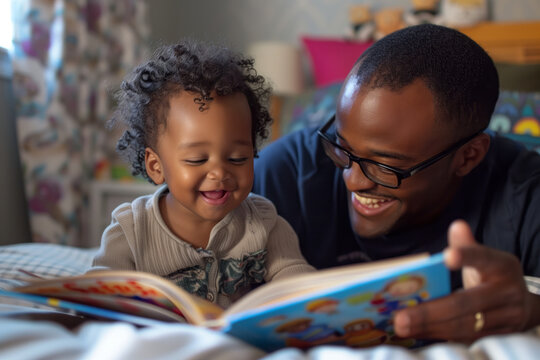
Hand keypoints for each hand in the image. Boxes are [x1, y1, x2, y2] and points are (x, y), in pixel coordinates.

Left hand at [393, 219, 539, 342]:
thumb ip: (466, 245)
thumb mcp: (485, 258)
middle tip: (401, 315)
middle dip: (431, 311)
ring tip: (401, 325)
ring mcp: (505, 318)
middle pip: (466, 303)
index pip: (483, 258)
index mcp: (503, 266)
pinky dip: (437, 335)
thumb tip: (456, 226)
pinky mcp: (496, 335)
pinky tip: (415, 333)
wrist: (522, 305)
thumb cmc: (492, 276)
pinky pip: (464, 338)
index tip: (447, 256)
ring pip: (463, 325)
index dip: (466, 256)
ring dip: (429, 327)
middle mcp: (508, 293)